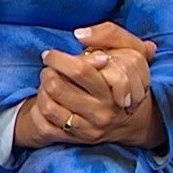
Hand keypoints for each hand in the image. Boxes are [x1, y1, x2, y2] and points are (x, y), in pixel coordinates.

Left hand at [12, 22, 161, 149]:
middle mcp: (102, 110)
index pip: (80, 70)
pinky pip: (47, 120)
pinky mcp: (78, 139)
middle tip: (48, 64)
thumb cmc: (125, 75)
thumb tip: (79, 34)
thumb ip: (109, 34)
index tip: (51, 54)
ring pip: (49, 103)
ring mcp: (89, 127)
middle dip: (47, 71)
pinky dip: (42, 104)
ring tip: (49, 78)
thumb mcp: (129, 49)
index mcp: (114, 88)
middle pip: (57, 86)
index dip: (59, 59)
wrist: (130, 119)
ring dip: (43, 87)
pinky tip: (49, 96)